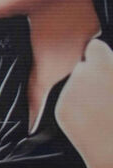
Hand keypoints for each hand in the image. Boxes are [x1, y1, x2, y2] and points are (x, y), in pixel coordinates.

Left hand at [56, 38, 112, 167]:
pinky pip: (68, 100)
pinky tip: (92, 119)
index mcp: (103, 67)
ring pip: (74, 84)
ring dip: (84, 91)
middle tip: (105, 92)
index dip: (100, 56)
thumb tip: (99, 53)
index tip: (105, 63)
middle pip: (83, 66)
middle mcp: (81, 76)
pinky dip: (78, 106)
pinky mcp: (59, 109)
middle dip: (92, 74)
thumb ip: (112, 68)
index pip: (94, 48)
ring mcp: (68, 93)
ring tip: (102, 109)